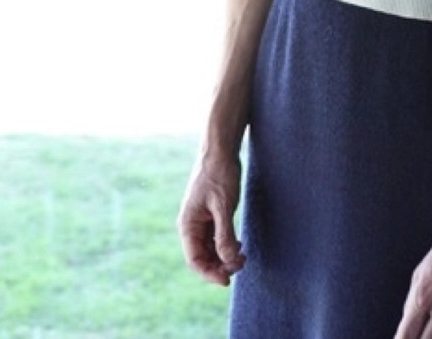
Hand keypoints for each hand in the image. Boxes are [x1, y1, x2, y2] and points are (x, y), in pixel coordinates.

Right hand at [176, 150, 245, 284]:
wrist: (220, 151)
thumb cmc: (219, 175)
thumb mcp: (223, 206)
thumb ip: (224, 235)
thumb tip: (227, 260)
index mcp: (188, 224)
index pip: (194, 259)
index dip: (209, 273)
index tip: (227, 280)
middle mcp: (191, 225)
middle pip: (202, 257)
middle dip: (220, 266)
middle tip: (241, 264)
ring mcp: (200, 221)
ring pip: (210, 250)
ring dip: (225, 257)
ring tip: (243, 256)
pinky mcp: (210, 216)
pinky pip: (216, 240)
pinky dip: (227, 246)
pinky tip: (239, 245)